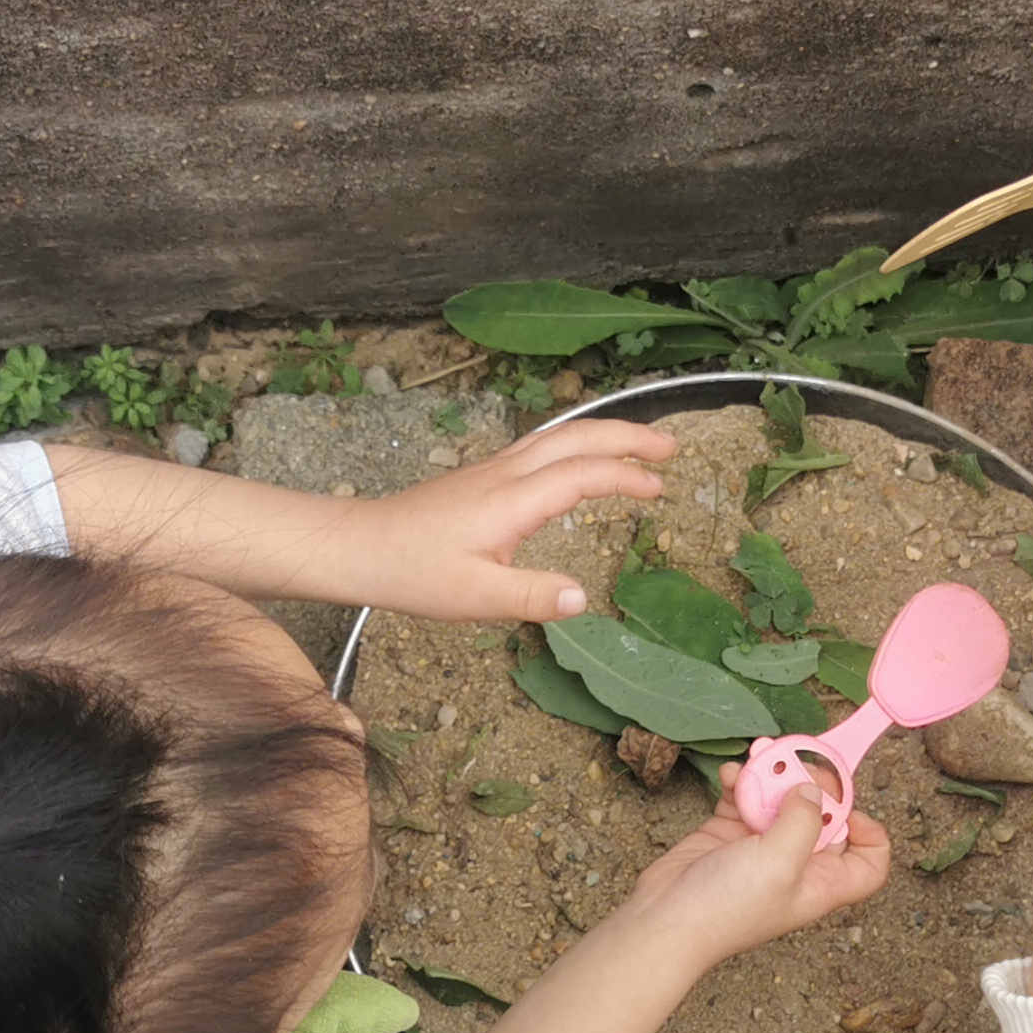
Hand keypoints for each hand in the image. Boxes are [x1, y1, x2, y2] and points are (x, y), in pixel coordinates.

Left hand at [314, 421, 675, 623]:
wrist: (361, 546)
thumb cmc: (413, 573)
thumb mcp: (474, 598)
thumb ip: (531, 597)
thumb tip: (582, 597)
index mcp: (510, 501)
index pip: (581, 474)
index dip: (625, 476)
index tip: (660, 489)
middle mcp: (506, 474)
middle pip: (575, 435)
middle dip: (627, 435)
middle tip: (671, 447)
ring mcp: (494, 470)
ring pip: (558, 435)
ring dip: (603, 434)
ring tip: (642, 446)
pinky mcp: (484, 477)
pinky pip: (542, 446)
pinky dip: (577, 444)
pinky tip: (585, 461)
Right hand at [612, 766, 891, 971]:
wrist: (665, 920)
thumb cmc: (727, 907)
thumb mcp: (779, 862)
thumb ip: (803, 820)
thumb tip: (813, 789)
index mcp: (822, 883)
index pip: (869, 862)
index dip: (870, 833)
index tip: (849, 806)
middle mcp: (798, 865)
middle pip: (825, 817)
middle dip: (813, 784)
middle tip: (795, 761)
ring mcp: (763, 848)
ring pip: (783, 800)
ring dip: (772, 775)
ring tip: (759, 756)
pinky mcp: (730, 834)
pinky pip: (745, 797)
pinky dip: (739, 782)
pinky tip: (729, 775)